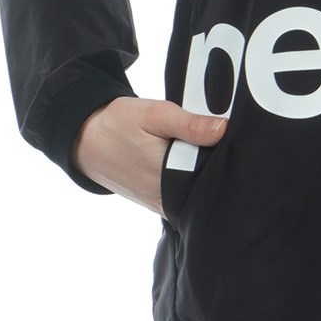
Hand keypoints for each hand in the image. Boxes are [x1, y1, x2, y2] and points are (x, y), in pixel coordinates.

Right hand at [70, 97, 227, 216]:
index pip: (214, 177)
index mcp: (168, 180)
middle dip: (216, 165)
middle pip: (207, 186)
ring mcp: (162, 205)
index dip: (227, 159)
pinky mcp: (159, 203)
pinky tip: (189, 160)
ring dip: (202, 172)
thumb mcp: (155, 115)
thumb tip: (223, 129)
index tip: (235, 143)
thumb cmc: (119, 125)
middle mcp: (167, 200)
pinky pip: (184, 194)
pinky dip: (190, 178)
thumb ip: (190, 124)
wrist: (86, 141)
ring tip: (199, 149)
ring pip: (196, 191)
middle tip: (218, 142)